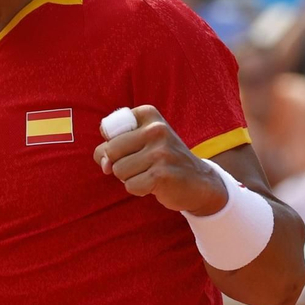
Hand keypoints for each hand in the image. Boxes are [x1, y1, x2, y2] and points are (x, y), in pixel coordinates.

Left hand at [93, 106, 227, 214]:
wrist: (199, 181)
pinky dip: (139, 189)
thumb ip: (112, 147)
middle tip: (141, 164)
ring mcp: (160, 152)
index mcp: (148, 114)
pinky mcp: (162, 174)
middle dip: (119, 163)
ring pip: (118, 170)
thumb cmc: (161, 160)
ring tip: (149, 173)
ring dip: (129, 178)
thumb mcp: (140, 141)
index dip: (111, 145)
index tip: (131, 148)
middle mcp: (156, 129)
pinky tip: (155, 184)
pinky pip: (131, 186)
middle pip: (110, 151)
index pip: (107, 129)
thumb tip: (104, 165)